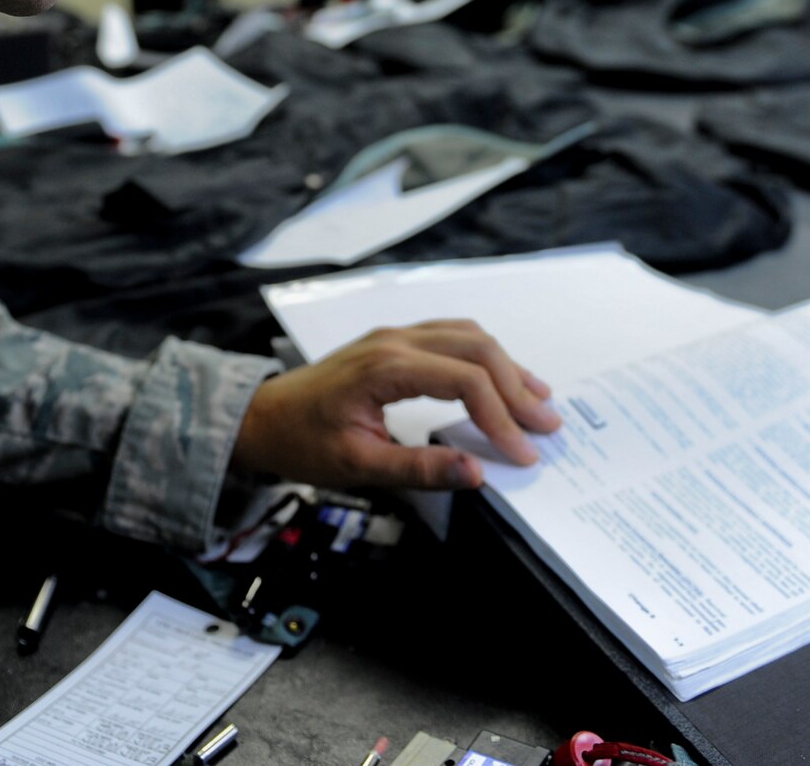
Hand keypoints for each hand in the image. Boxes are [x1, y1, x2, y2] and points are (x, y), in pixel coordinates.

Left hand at [230, 320, 562, 490]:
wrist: (261, 418)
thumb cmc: (302, 442)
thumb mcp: (356, 466)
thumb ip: (418, 470)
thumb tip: (476, 474)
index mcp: (386, 367)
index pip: (465, 381)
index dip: (501, 418)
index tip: (523, 454)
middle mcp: (395, 340)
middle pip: (476, 349)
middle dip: (517, 388)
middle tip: (547, 425)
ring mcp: (395, 335)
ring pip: (468, 335)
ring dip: (507, 367)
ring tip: (538, 401)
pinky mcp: (395, 342)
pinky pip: (452, 336)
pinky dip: (484, 358)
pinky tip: (502, 380)